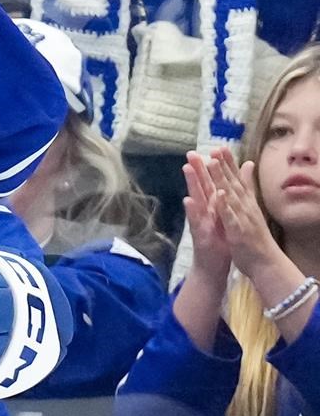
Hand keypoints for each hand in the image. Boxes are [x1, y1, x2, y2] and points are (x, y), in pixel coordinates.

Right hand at [182, 151, 232, 278]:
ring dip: (191, 184)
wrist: (212, 266)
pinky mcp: (198, 233)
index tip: (213, 149)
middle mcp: (204, 211)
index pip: (212, 184)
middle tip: (191, 153)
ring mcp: (199, 221)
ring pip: (195, 199)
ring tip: (187, 168)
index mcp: (213, 207)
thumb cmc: (220, 242)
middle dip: (196, 170)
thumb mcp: (225, 219)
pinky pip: (195, 221)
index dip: (212, 168)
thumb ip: (225, 202)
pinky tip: (188, 200)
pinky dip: (192, 211)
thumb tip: (228, 188)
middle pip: (200, 187)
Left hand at [207, 147, 284, 280]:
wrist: (266, 263)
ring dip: (221, 178)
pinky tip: (218, 193)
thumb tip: (248, 166)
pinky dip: (225, 204)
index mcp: (246, 203)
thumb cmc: (256, 237)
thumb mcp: (251, 209)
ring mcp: (242, 218)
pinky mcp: (238, 230)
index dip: (228, 163)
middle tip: (214, 147)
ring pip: (230, 195)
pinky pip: (230, 216)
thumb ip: (247, 187)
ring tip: (211, 162)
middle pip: (232, 182)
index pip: (237, 179)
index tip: (220, 147)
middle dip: (222, 165)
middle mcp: (245, 207)